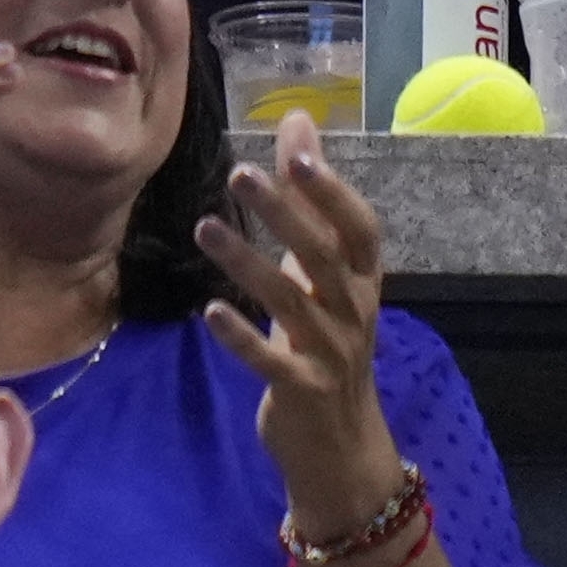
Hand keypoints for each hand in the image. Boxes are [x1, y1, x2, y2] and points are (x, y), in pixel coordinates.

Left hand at [194, 107, 405, 541]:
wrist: (340, 445)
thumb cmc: (326, 341)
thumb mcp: (322, 273)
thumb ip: (309, 201)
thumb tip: (297, 121)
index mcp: (362, 283)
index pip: (360, 230)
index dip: (333, 192)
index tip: (297, 152)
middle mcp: (354, 314)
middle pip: (325, 258)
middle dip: (286, 215)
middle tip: (240, 174)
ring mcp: (331, 354)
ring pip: (293, 303)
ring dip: (248, 264)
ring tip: (205, 227)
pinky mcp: (301, 391)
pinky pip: (272, 361)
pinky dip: (242, 337)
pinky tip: (210, 312)